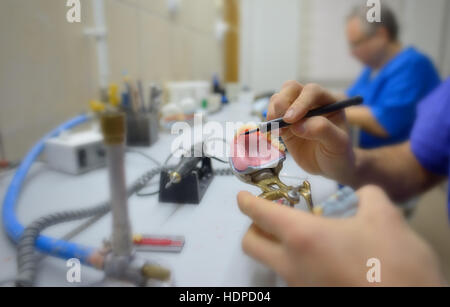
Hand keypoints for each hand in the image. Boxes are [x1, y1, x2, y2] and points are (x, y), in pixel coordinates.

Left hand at [237, 185, 443, 285]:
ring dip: (276, 245)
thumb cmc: (392, 260)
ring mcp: (300, 285)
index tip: (243, 196)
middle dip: (254, 227)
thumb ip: (368, 197)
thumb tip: (364, 194)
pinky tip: (323, 255)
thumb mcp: (385, 217)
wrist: (411, 302)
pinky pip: (292, 276)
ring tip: (304, 233)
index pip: (259, 214)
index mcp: (301, 236)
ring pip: (271, 262)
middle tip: (273, 216)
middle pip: (251, 244)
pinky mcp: (312, 297)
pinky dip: (296, 262)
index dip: (247, 201)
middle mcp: (292, 263)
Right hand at [268, 81, 355, 184]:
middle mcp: (311, 102)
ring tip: (278, 130)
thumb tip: (298, 125)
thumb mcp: (338, 143)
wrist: (330, 166)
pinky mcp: (285, 123)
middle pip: (291, 88)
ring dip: (273, 111)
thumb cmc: (339, 153)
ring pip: (278, 98)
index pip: (312, 92)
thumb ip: (322, 130)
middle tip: (280, 122)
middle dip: (282, 102)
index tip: (291, 119)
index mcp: (329, 101)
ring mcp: (296, 111)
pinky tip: (276, 133)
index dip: (300, 102)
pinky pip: (272, 115)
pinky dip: (269, 122)